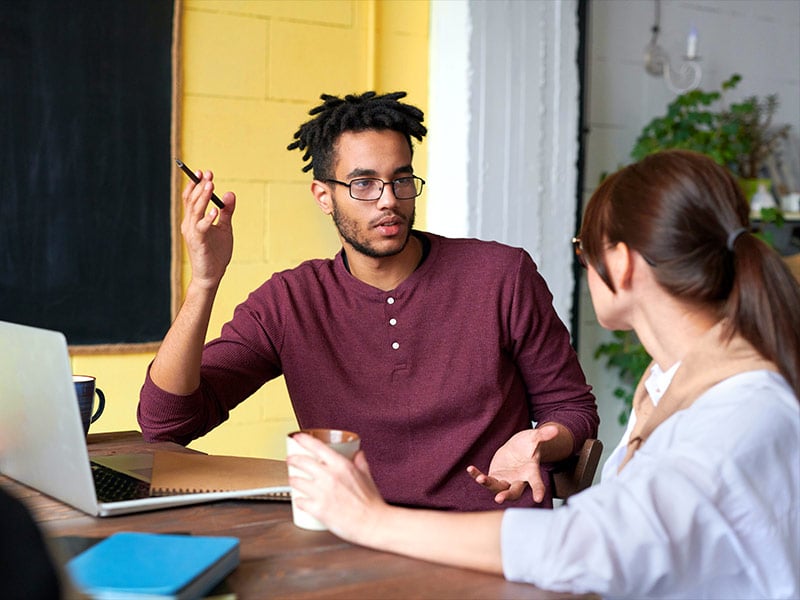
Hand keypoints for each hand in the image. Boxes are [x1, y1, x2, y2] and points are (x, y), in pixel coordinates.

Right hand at [180, 169, 235, 289]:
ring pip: (195, 211)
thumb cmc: (216, 253)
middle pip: (191, 201)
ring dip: (202, 197)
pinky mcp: (198, 243)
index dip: (196, 184)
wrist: (211, 275)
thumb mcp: (224, 228)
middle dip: (199, 186)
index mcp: (193, 220)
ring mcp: (192, 233)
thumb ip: (227, 212)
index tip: (205, 172)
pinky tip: (215, 211)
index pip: (191, 198)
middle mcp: (189, 224)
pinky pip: (201, 228)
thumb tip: (230, 193)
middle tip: (208, 174)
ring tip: (210, 185)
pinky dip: (208, 218)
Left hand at [286, 434, 388, 545]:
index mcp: (342, 466)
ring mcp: (322, 493)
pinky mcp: (318, 509)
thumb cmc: (371, 503)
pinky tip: (300, 501)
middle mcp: (330, 477)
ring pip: (297, 481)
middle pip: (302, 462)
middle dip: (293, 459)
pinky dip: (298, 501)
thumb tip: (358, 453)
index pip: (317, 446)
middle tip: (291, 460)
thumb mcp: (367, 476)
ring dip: (293, 480)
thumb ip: (361, 462)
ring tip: (294, 481)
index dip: (304, 440)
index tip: (298, 437)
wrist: (373, 523)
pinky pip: (300, 502)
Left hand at [466, 424, 559, 503]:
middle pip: (514, 491)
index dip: (538, 490)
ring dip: (488, 484)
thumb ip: (543, 435)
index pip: (536, 482)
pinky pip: (485, 479)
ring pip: (497, 487)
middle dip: (507, 495)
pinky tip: (470, 469)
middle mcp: (518, 480)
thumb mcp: (535, 438)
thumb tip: (555, 429)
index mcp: (531, 472)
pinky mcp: (495, 477)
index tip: (538, 499)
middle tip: (499, 499)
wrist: (518, 448)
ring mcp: (506, 480)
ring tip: (480, 478)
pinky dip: (477, 475)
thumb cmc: (529, 444)